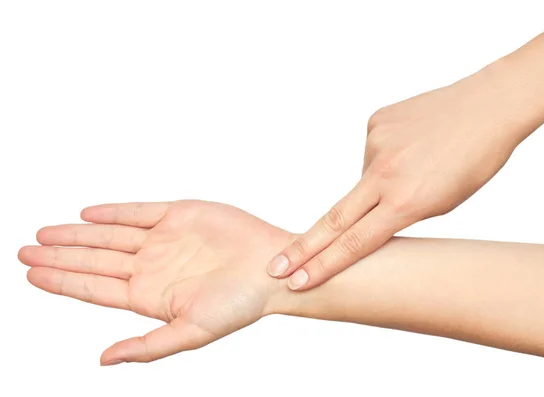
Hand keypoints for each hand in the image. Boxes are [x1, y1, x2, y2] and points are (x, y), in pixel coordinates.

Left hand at [19, 200, 292, 363]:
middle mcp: (151, 267)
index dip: (62, 280)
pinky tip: (87, 214)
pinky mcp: (178, 215)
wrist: (272, 268)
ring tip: (44, 232)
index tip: (31, 273)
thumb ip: (148, 346)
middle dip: (59, 255)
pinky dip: (113, 212)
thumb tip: (104, 360)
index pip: (95, 288)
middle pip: (94, 259)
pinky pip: (138, 212)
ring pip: (109, 235)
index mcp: (150, 296)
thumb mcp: (192, 332)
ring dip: (76, 233)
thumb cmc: (240, 304)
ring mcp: (163, 240)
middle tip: (23, 250)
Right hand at [268, 64, 543, 289]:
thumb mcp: (443, 203)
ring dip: (381, 181)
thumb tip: (365, 207)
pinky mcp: (376, 121)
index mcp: (407, 201)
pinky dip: (388, 154)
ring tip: (420, 164)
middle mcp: (385, 174)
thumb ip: (398, 211)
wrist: (490, 106)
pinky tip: (414, 143)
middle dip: (303, 248)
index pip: (355, 243)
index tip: (297, 280)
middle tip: (275, 266)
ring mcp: (377, 144)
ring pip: (365, 177)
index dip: (323, 266)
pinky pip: (373, 148)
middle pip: (334, 219)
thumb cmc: (476, 160)